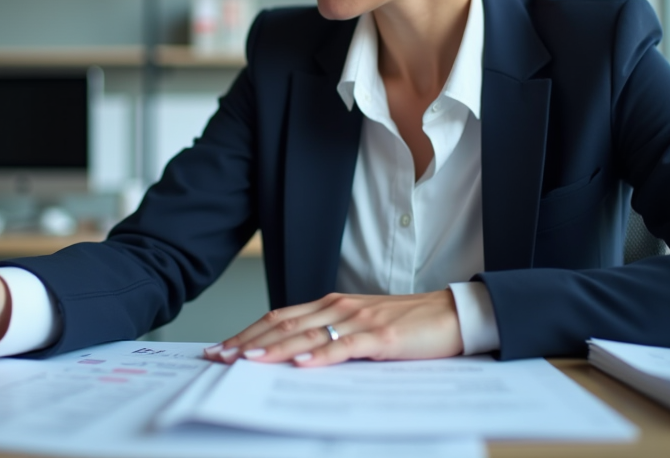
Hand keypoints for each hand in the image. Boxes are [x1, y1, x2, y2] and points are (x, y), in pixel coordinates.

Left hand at [205, 290, 462, 367]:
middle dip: (248, 341)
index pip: (280, 318)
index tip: (222, 349)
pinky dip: (321, 356)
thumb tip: (295, 359)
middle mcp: (339, 307)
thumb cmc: (408, 324)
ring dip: (274, 349)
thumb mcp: (362, 327)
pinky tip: (301, 364)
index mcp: (332, 305)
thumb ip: (331, 337)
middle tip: (219, 358)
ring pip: (308, 335)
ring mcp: (359, 320)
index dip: (249, 332)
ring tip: (246, 360)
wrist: (451, 314)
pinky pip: (346, 347)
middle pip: (284, 324)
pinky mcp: (381, 336)